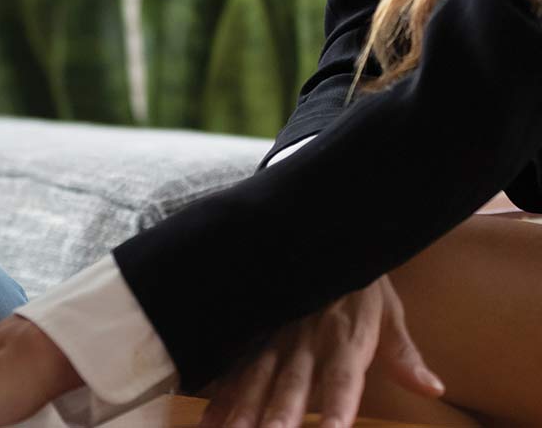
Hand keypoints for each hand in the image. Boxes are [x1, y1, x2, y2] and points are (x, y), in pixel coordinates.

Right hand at [198, 276, 442, 427]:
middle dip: (280, 412)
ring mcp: (272, 334)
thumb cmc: (357, 282)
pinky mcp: (250, 332)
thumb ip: (403, 355)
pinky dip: (219, 395)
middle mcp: (305, 337)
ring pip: (255, 376)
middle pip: (292, 381)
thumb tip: (433, 389)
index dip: (337, 406)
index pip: (342, 377)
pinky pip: (232, 367)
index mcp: (343, 334)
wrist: (318, 232)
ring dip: (242, 408)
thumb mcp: (387, 312)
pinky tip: (208, 422)